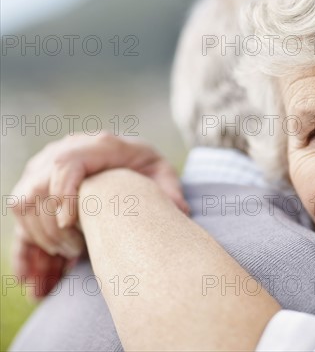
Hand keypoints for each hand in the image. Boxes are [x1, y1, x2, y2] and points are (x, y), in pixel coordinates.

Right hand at [10, 132, 188, 294]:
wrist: (128, 157)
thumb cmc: (146, 166)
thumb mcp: (163, 173)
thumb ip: (169, 190)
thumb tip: (180, 209)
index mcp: (98, 146)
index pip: (65, 164)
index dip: (63, 194)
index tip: (71, 224)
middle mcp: (64, 151)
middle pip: (38, 188)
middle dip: (52, 226)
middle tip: (76, 252)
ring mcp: (45, 168)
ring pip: (24, 205)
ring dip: (40, 240)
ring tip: (64, 266)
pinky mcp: (35, 187)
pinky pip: (22, 219)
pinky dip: (25, 249)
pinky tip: (31, 281)